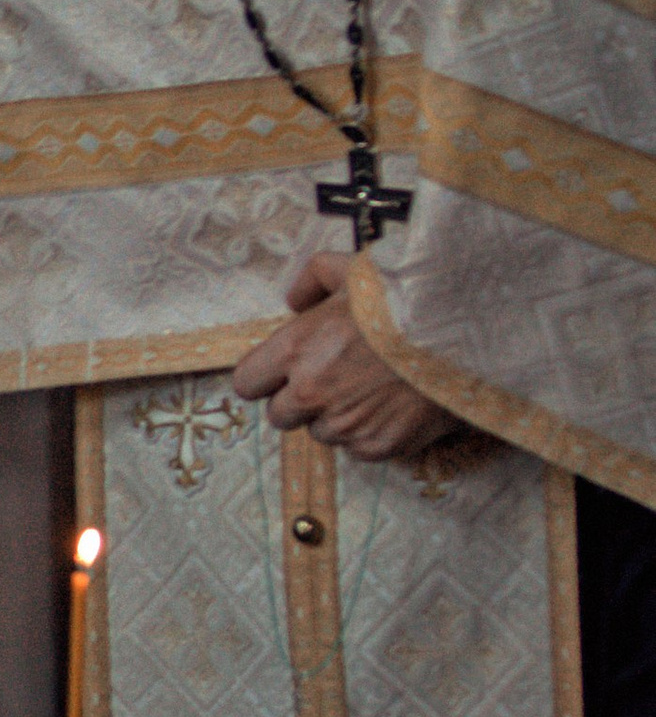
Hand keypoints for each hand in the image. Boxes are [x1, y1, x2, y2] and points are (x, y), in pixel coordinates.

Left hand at [230, 253, 463, 463]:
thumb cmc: (408, 297)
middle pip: (280, 416)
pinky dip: (370, 431)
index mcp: (295, 350)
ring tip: (371, 388)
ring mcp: (345, 424)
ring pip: (321, 433)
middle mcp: (311, 393)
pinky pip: (357, 448)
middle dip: (299, 400)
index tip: (283, 372)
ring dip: (336, 417)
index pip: (248, 384)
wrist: (469, 331)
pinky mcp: (377, 446)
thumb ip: (313, 279)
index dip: (266, 377)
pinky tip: (393, 404)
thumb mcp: (353, 269)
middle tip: (333, 379)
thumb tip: (294, 301)